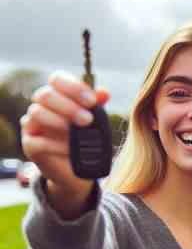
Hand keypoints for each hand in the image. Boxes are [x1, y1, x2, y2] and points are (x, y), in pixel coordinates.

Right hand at [20, 71, 109, 215]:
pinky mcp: (30, 145)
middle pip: (45, 94)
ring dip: (59, 121)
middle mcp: (41, 106)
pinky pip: (37, 141)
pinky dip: (55, 144)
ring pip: (37, 113)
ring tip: (76, 133)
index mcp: (57, 95)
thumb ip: (97, 106)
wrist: (76, 169)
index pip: (57, 79)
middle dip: (68, 106)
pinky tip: (70, 148)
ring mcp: (32, 125)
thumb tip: (104, 92)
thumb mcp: (94, 122)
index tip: (92, 101)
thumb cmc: (84, 139)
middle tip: (87, 120)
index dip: (73, 87)